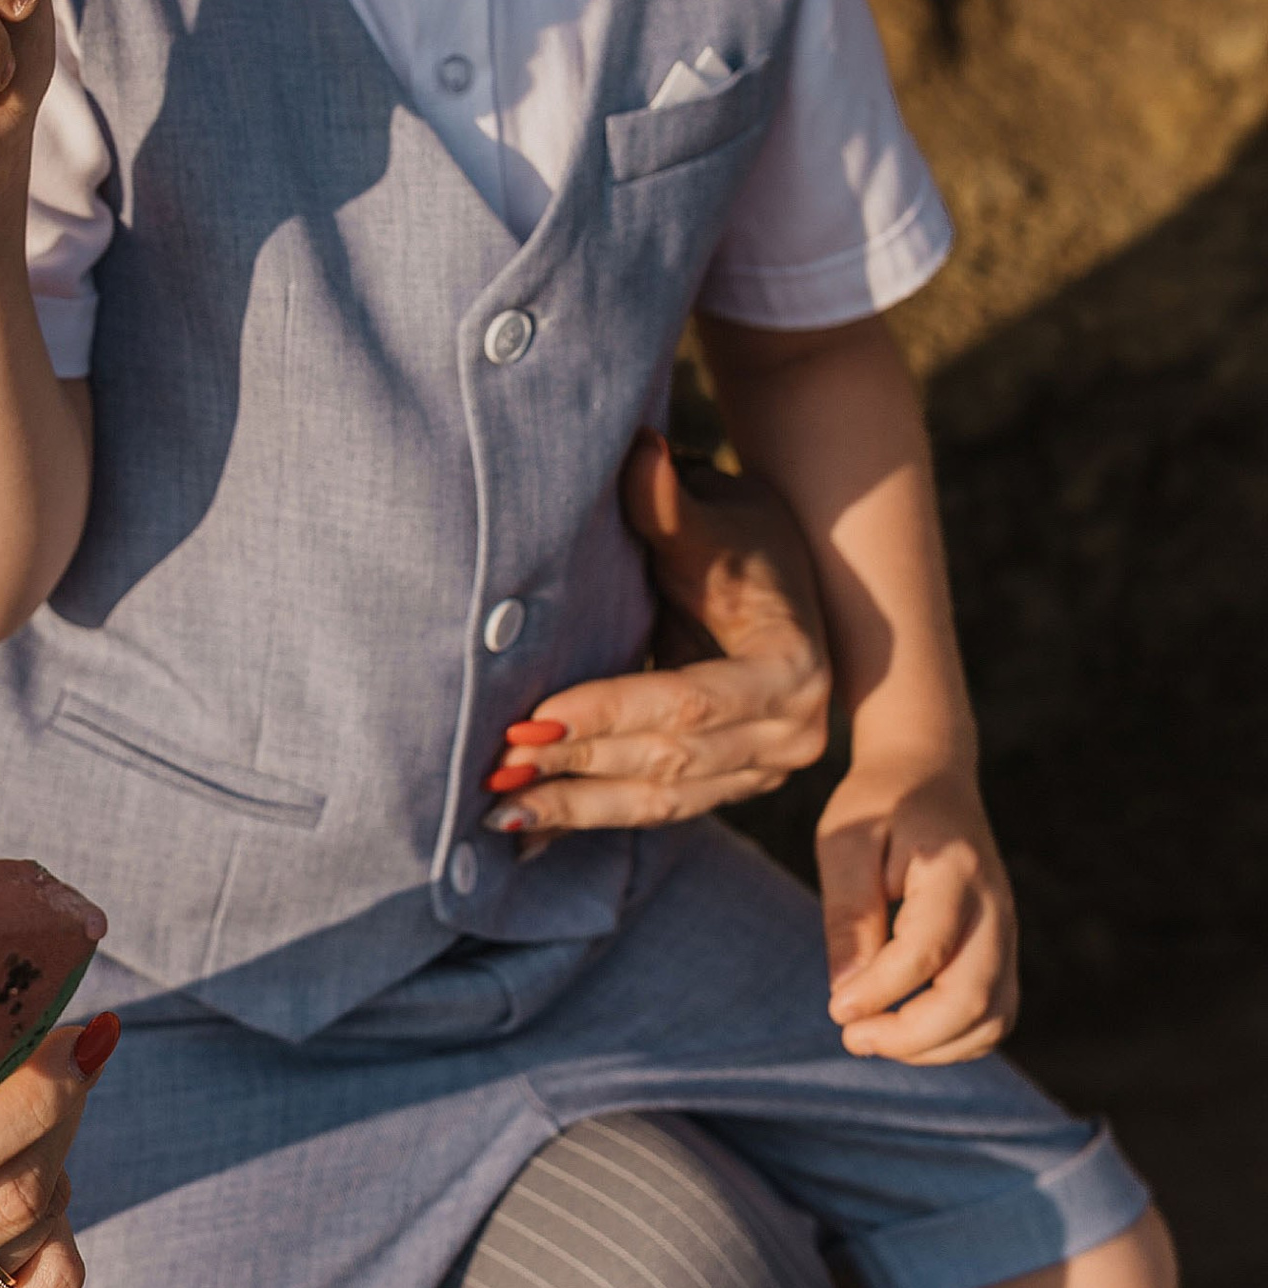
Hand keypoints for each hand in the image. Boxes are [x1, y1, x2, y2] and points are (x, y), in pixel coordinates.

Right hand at [0, 1013, 116, 1287]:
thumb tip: (56, 1026)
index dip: (21, 1101)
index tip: (66, 1044)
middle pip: (2, 1203)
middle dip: (55, 1118)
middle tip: (68, 1063)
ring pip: (33, 1235)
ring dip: (52, 1163)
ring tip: (17, 1133)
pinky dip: (59, 1231)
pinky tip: (17, 1201)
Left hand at [483, 433, 832, 834]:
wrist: (784, 575)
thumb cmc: (742, 538)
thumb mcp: (715, 518)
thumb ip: (671, 502)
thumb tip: (641, 453)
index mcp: (792, 668)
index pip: (690, 699)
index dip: (610, 710)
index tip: (533, 717)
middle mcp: (792, 734)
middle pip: (671, 759)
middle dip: (579, 765)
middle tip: (495, 767)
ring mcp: (764, 770)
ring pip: (663, 801)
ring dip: (576, 806)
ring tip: (499, 808)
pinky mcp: (732, 786)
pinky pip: (659, 812)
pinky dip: (592, 817)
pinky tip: (529, 835)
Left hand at [817, 756, 1017, 1062]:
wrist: (930, 774)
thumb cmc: (879, 805)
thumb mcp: (845, 842)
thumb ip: (848, 915)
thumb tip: (844, 997)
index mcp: (954, 869)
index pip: (926, 950)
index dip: (880, 991)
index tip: (835, 1008)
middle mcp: (994, 906)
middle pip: (974, 998)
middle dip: (911, 1036)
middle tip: (851, 1036)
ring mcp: (1007, 932)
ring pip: (992, 1019)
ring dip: (933, 1047)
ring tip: (872, 1035)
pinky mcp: (1003, 951)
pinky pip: (995, 1015)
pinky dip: (953, 1040)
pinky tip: (902, 1029)